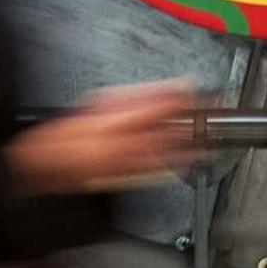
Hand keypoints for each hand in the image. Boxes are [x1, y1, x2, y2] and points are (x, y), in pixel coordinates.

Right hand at [7, 79, 203, 194]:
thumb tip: (163, 91)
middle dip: (195, 120)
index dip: (184, 97)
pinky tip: (190, 162)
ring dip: (193, 146)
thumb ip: (133, 97)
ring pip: (169, 152)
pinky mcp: (128, 177)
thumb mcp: (100, 101)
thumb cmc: (71, 131)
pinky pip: (158, 172)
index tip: (200, 90)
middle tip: (215, 112)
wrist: (51, 162)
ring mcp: (129, 161)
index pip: (160, 105)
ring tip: (212, 140)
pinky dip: (176, 166)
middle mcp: (126, 141)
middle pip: (171, 128)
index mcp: (118, 118)